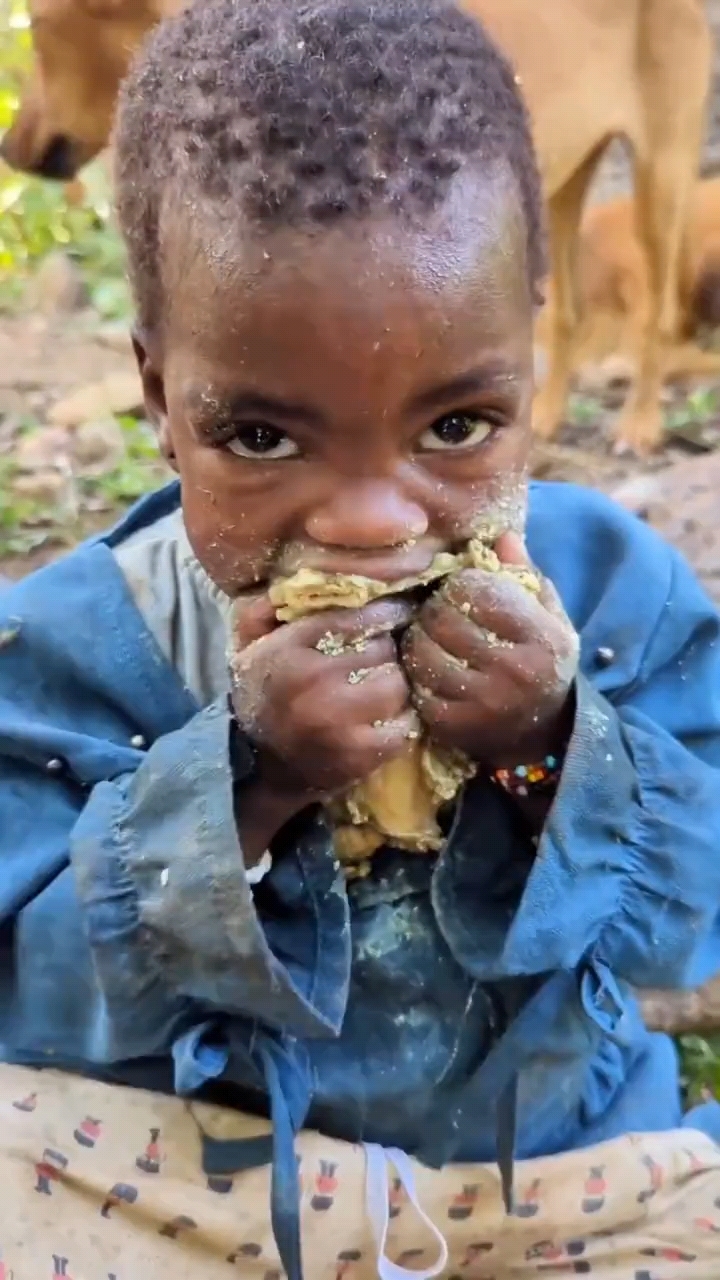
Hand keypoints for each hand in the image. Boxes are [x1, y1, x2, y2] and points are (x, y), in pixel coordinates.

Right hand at [230, 593, 415, 801]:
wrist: (259, 763)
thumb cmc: (263, 690)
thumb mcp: (251, 640)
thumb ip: (270, 603)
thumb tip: (309, 573)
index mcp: (290, 648)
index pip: (357, 617)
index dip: (384, 612)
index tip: (395, 613)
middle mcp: (315, 683)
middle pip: (383, 650)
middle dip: (387, 650)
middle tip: (382, 655)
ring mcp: (338, 723)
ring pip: (397, 685)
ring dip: (396, 683)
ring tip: (384, 682)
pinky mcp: (358, 756)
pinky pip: (404, 725)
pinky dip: (402, 719)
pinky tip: (387, 714)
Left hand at [401, 534, 578, 768]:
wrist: (539, 734)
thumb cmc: (541, 662)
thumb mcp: (549, 618)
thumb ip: (526, 576)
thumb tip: (501, 536)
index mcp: (543, 639)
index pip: (481, 592)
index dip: (462, 583)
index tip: (462, 588)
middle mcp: (514, 672)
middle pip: (445, 621)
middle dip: (435, 608)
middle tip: (439, 610)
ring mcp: (481, 703)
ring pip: (424, 653)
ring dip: (419, 638)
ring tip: (429, 635)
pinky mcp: (453, 725)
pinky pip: (416, 686)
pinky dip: (415, 671)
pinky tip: (427, 665)